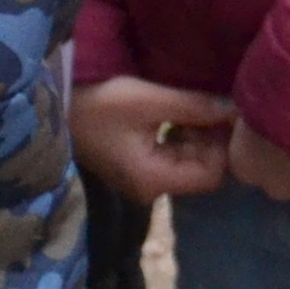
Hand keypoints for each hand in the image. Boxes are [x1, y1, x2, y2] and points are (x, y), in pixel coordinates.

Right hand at [76, 76, 235, 202]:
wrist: (53, 103)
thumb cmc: (99, 102)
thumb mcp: (150, 101)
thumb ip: (195, 107)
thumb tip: (236, 109)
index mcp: (155, 179)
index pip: (211, 174)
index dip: (225, 145)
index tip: (230, 113)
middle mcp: (150, 187)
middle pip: (202, 170)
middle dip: (214, 138)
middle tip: (219, 104)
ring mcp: (142, 177)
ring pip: (188, 161)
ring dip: (199, 135)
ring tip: (199, 104)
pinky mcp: (135, 164)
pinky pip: (172, 155)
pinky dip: (183, 135)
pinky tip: (181, 111)